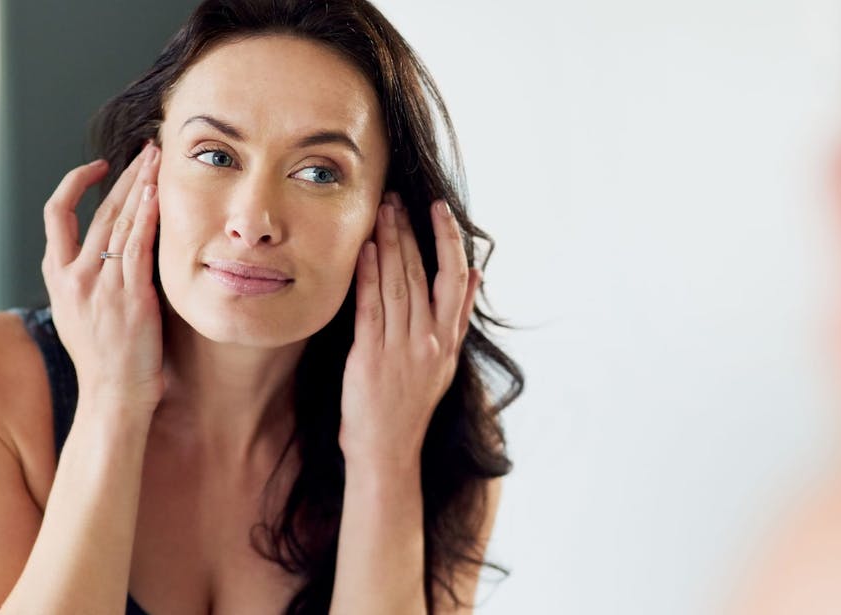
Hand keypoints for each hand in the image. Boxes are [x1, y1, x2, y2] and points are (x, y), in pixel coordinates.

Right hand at [41, 142, 164, 412]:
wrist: (113, 397)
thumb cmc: (106, 361)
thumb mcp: (80, 315)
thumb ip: (87, 282)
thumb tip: (107, 256)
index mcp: (58, 277)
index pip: (57, 215)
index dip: (75, 184)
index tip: (100, 167)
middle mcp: (74, 276)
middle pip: (97, 210)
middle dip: (125, 176)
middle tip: (147, 151)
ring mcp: (101, 286)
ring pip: (119, 222)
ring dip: (141, 186)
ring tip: (159, 160)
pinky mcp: (129, 297)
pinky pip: (138, 247)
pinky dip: (147, 218)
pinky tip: (158, 195)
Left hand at [339, 192, 480, 466]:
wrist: (387, 450)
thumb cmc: (410, 404)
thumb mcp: (445, 361)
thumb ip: (458, 316)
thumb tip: (477, 274)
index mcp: (448, 339)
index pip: (455, 278)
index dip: (448, 240)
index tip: (439, 210)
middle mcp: (429, 340)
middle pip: (421, 273)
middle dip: (408, 232)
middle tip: (397, 199)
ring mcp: (401, 348)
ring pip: (397, 284)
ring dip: (388, 244)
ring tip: (381, 212)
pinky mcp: (371, 357)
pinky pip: (371, 308)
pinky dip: (367, 277)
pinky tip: (363, 251)